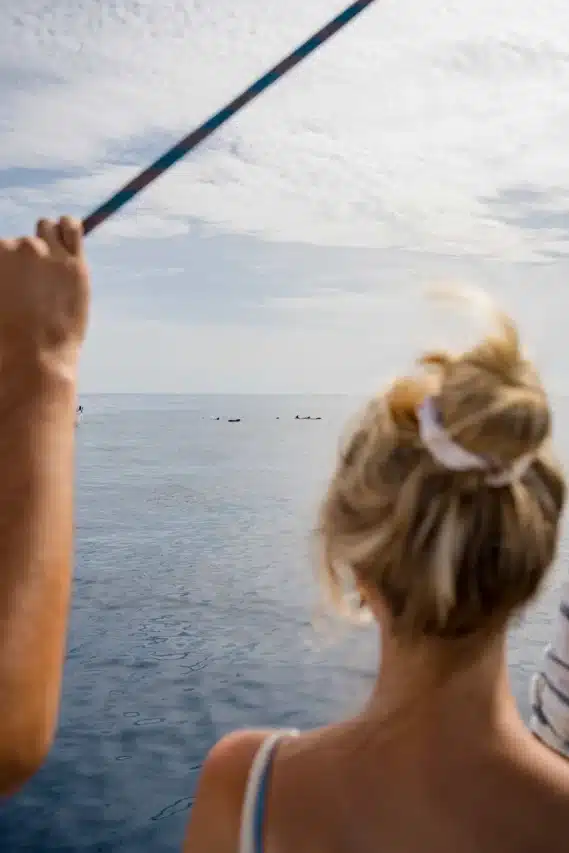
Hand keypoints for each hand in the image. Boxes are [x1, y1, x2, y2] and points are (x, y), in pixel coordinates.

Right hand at [0, 217, 88, 379]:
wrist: (34, 356)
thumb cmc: (6, 335)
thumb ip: (2, 275)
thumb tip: (8, 273)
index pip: (1, 248)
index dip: (6, 269)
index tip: (13, 284)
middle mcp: (18, 247)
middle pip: (21, 244)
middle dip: (24, 261)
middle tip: (31, 289)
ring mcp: (47, 253)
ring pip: (46, 228)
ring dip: (47, 241)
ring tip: (50, 266)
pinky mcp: (74, 262)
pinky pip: (71, 226)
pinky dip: (68, 227)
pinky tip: (66, 238)